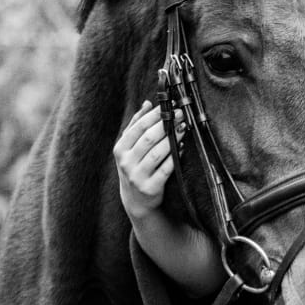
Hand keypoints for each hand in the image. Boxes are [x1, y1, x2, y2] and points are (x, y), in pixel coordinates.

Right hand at [113, 102, 181, 220]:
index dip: (155, 115)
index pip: (138, 127)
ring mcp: (137, 176)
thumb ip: (136, 125)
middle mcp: (126, 162)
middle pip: (149, 138)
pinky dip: (176, 156)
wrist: (136, 201)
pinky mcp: (151, 188)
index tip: (169, 106)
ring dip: (173, 138)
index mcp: (120, 149)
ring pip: (158, 153)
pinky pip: (166, 169)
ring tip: (184, 128)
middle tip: (180, 115)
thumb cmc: (135, 168)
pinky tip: (183, 147)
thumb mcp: (129, 148)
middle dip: (167, 124)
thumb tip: (147, 104)